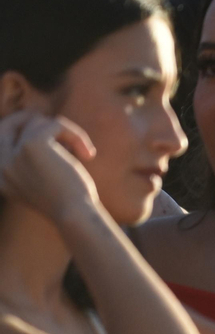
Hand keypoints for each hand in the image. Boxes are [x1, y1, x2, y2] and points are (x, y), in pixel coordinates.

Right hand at [0, 112, 101, 227]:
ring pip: (40, 123)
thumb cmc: (68, 202)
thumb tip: (40, 128)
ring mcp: (13, 154)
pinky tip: (88, 155)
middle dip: (31, 118)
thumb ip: (35, 162)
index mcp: (0, 177)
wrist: (74, 215)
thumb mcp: (46, 183)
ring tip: (83, 152)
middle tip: (57, 124)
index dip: (19, 130)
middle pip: (7, 125)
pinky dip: (77, 135)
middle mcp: (1, 165)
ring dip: (67, 133)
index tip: (43, 128)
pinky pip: (56, 124)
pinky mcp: (32, 144)